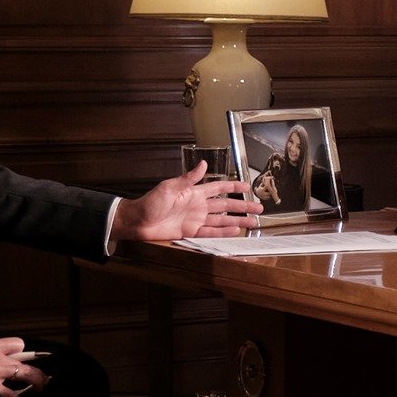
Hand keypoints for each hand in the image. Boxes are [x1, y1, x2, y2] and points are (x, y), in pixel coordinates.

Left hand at [114, 163, 261, 243]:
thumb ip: (188, 178)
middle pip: (226, 205)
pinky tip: (235, 231)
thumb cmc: (149, 202)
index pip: (219, 187)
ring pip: (222, 220)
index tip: (248, 186)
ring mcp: (196, 219)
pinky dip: (224, 232)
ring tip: (253, 223)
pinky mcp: (191, 232)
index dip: (234, 185)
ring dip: (238, 221)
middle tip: (259, 208)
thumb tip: (203, 164)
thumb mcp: (168, 187)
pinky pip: (211, 232)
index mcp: (194, 192)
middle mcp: (198, 206)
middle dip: (243, 206)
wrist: (137, 221)